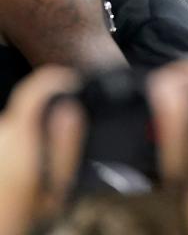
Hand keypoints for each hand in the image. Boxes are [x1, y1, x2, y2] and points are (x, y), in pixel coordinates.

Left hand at [0, 68, 81, 234]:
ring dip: (27, 144)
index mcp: (19, 138)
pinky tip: (18, 179)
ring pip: (16, 130)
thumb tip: (71, 109)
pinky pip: (6, 143)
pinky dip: (15, 154)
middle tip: (55, 157)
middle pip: (27, 112)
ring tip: (34, 176)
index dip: (55, 77)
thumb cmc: (23, 219)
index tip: (72, 81)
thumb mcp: (57, 188)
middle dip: (44, 127)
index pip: (33, 88)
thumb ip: (66, 144)